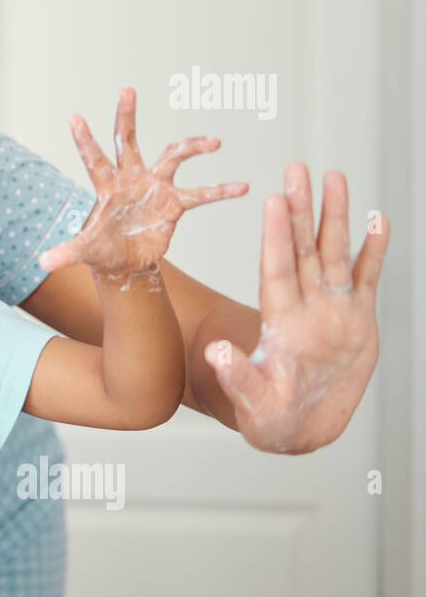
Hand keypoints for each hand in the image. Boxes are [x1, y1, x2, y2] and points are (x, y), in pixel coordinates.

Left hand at [40, 88, 248, 278]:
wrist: (126, 262)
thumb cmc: (103, 250)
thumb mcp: (86, 251)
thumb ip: (67, 253)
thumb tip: (43, 263)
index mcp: (107, 186)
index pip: (94, 159)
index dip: (85, 140)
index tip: (73, 116)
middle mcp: (131, 178)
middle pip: (128, 140)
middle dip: (127, 116)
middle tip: (127, 89)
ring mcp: (154, 186)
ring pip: (173, 156)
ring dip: (193, 146)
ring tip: (215, 142)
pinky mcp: (174, 203)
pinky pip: (201, 194)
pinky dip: (220, 190)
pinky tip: (242, 187)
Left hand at [203, 163, 387, 453]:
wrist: (299, 430)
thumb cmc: (268, 418)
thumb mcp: (251, 400)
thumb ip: (238, 376)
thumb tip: (217, 353)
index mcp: (279, 322)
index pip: (277, 268)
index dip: (277, 235)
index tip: (272, 199)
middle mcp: (305, 307)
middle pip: (304, 249)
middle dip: (301, 209)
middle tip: (296, 166)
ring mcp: (333, 311)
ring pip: (334, 253)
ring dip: (335, 217)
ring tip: (334, 176)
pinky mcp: (358, 322)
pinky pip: (366, 279)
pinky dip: (373, 251)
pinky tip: (378, 220)